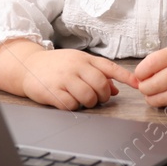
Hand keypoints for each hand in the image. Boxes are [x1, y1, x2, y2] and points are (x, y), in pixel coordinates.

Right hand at [15, 47, 137, 110]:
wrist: (28, 66)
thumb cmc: (57, 66)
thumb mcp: (78, 64)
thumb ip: (98, 74)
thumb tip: (117, 89)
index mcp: (85, 59)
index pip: (110, 67)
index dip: (126, 76)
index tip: (138, 84)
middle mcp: (76, 66)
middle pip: (101, 84)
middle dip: (103, 96)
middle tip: (97, 98)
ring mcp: (64, 78)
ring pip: (88, 96)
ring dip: (89, 103)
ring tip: (82, 99)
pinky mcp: (53, 91)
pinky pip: (72, 104)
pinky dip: (73, 106)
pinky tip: (68, 101)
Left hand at [135, 43, 166, 109]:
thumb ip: (158, 61)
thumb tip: (137, 78)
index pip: (149, 65)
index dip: (139, 73)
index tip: (140, 75)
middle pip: (151, 85)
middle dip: (143, 88)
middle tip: (144, 86)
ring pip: (159, 99)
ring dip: (150, 98)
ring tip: (152, 92)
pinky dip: (164, 102)